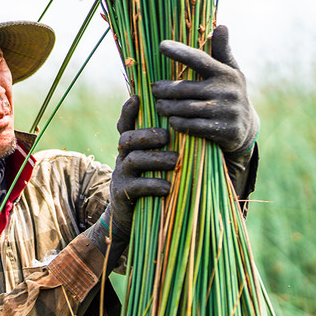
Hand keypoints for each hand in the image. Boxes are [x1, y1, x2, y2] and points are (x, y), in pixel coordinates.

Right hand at [90, 95, 176, 265]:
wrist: (132, 217)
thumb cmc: (153, 183)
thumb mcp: (158, 162)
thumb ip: (167, 145)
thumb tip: (194, 122)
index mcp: (131, 146)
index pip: (126, 123)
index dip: (128, 111)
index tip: (137, 98)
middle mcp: (123, 157)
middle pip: (127, 138)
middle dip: (146, 134)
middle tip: (165, 136)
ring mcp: (121, 175)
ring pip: (133, 160)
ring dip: (155, 158)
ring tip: (173, 161)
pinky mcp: (124, 195)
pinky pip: (136, 186)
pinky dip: (153, 184)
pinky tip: (168, 186)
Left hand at [152, 24, 257, 157]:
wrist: (246, 127)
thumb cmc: (230, 93)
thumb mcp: (231, 72)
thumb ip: (222, 51)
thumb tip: (221, 26)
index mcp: (225, 73)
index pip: (199, 59)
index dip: (180, 52)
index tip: (161, 46)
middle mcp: (226, 91)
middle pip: (185, 89)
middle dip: (165, 90)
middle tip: (154, 89)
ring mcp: (225, 111)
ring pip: (186, 108)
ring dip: (168, 108)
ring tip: (159, 106)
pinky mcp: (223, 130)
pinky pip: (193, 127)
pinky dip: (179, 124)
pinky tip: (172, 121)